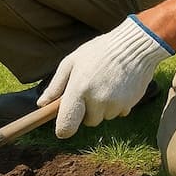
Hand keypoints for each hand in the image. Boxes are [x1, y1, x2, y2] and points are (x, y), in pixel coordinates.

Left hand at [39, 15, 173, 137]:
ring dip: (103, 107)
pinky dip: (117, 105)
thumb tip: (41, 104)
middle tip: (91, 88)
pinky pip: (118, 113)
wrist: (133, 46)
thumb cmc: (99, 51)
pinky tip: (118, 87)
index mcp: (79, 89)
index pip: (66, 126)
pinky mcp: (129, 105)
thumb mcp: (72, 62)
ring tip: (106, 84)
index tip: (63, 126)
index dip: (63, 129)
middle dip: (87, 111)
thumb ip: (56, 85)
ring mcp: (114, 104)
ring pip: (103, 117)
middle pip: (87, 122)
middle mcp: (96, 100)